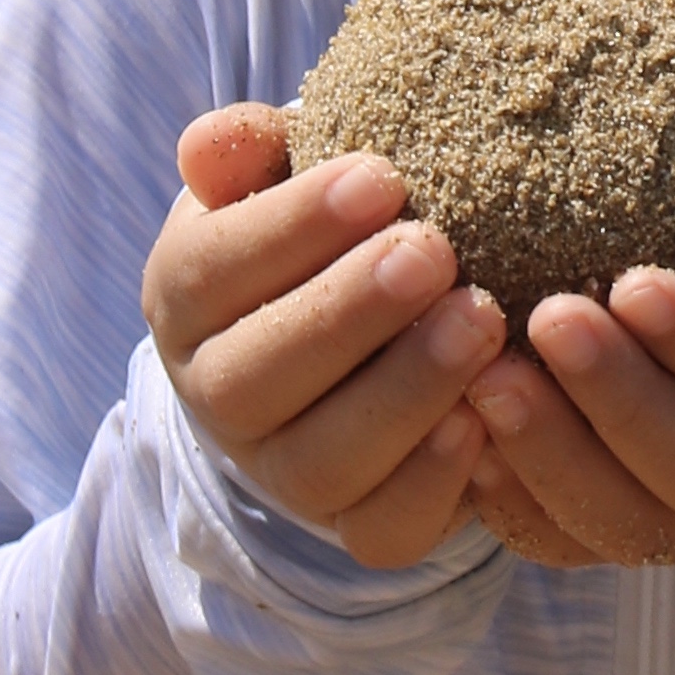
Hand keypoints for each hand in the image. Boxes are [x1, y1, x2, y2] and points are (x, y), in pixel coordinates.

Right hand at [143, 113, 506, 570]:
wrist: (368, 322)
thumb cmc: (330, 224)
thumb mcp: (285, 173)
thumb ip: (251, 154)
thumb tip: (211, 145)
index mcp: (187, 299)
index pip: (210, 271)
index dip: (289, 228)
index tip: (380, 177)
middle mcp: (218, 396)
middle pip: (254, 378)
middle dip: (347, 313)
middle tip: (433, 251)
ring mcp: (283, 472)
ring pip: (320, 463)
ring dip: (403, 394)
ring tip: (481, 321)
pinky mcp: (357, 523)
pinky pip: (384, 529)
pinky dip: (434, 482)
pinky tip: (487, 418)